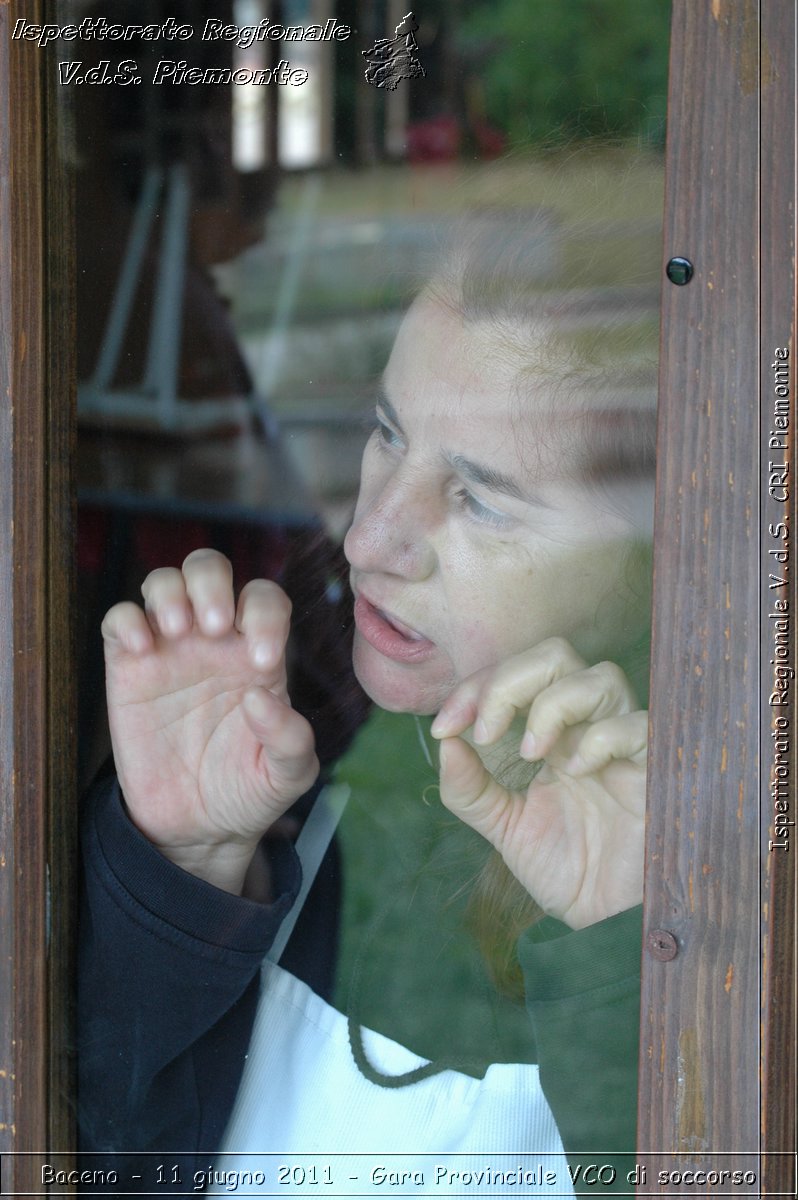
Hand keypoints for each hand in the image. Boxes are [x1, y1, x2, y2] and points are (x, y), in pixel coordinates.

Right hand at [101, 549, 318, 892]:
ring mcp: (169, 649)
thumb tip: (262, 697)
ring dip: (170, 592)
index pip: (265, 601)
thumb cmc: (247, 789)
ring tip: (177, 631)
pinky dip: (126, 620)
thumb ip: (290, 739)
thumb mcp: (286, 775)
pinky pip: (120, 618)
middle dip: (212, 583)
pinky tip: (141, 650)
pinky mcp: (128, 667)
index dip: (266, 616)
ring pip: (164, 582)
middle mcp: (214, 641)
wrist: (196, 826)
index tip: (262, 662)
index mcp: (258, 653)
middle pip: (210, 569)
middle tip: (215, 626)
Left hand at [429, 637, 646, 929]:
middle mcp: (587, 728)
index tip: (445, 728)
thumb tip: (445, 743)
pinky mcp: (658, 772)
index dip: (475, 688)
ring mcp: (624, 746)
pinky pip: (639, 725)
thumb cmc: (568, 870)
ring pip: (600, 676)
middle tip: (486, 733)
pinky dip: (601, 737)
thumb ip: (470, 789)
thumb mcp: (504, 828)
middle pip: (555, 656)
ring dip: (552, 705)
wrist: (609, 925)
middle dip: (509, 681)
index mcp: (551, 733)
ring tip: (531, 753)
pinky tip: (577, 770)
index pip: (515, 675)